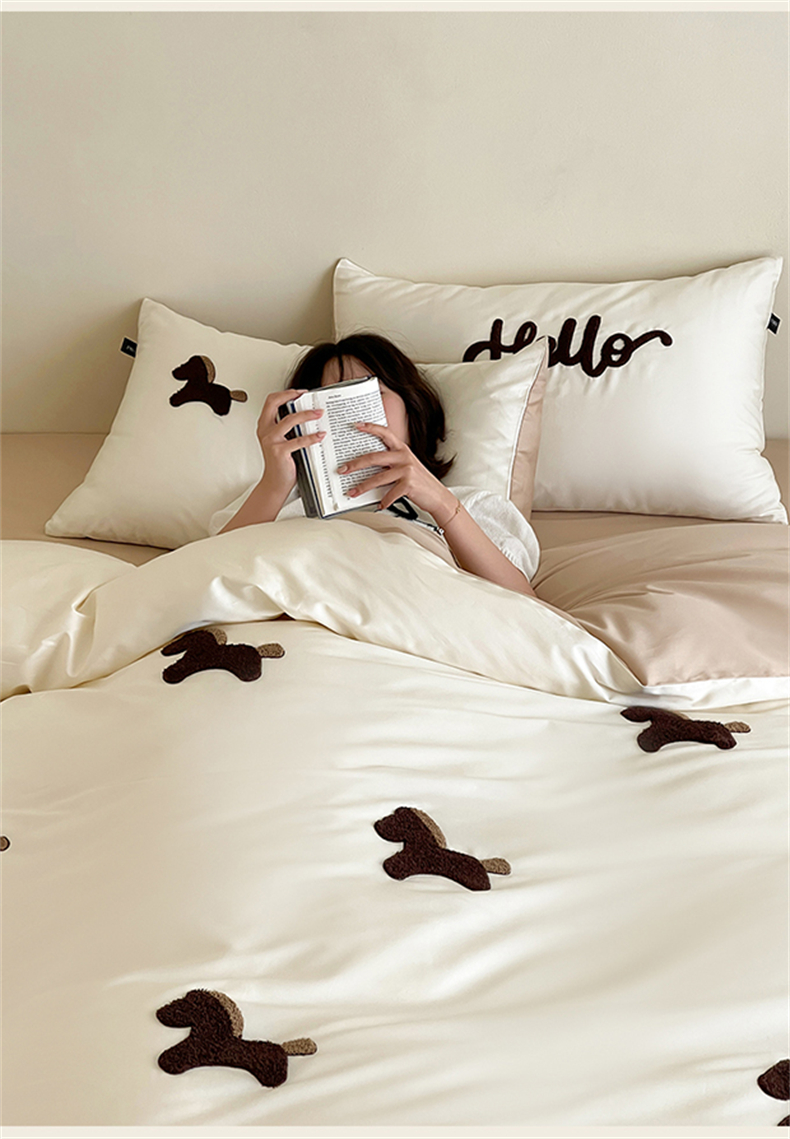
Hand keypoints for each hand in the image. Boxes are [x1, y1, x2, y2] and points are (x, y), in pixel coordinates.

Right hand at [256, 389, 325, 494]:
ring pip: (290, 420)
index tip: (299, 392)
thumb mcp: (281, 440)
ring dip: (307, 414)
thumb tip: (307, 413)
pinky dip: (312, 437)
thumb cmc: (281, 462)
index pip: (270, 401)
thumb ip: (288, 428)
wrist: (275, 483)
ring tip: (319, 414)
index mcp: (265, 426)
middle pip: (274, 403)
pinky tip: (320, 435)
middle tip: (307, 397)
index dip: (285, 393)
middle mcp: (265, 431)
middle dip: (291, 396)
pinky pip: (299, 441)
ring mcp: (271, 441)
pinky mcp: (280, 451)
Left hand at [339, 422, 456, 524]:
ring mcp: (407, 470)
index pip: (385, 433)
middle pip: (374, 458)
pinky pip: (389, 494)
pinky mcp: (409, 484)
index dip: (371, 427)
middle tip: (342, 470)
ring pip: (378, 478)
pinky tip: (379, 505)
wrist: (438, 496)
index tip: (357, 425)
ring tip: (352, 492)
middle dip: (355, 464)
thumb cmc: (419, 482)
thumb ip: (390, 463)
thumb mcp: (406, 466)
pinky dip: (383, 501)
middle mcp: (404, 457)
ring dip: (363, 487)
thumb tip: (366, 468)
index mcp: (402, 450)